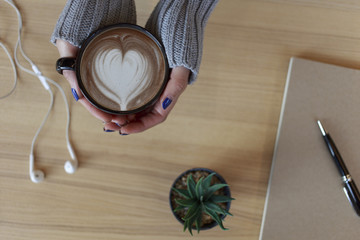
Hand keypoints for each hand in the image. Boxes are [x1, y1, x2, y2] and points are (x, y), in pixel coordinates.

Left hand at [56, 39, 189, 133]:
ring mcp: (150, 87)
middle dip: (126, 124)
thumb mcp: (180, 67)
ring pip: (134, 108)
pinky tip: (108, 104)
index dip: (139, 127)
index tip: (123, 129)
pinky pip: (130, 95)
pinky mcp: (142, 79)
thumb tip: (164, 106)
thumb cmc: (179, 47)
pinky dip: (119, 103)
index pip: (154, 119)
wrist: (174, 27)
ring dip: (121, 116)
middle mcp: (158, 95)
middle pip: (142, 116)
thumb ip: (175, 86)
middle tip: (109, 125)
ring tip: (105, 119)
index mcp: (168, 96)